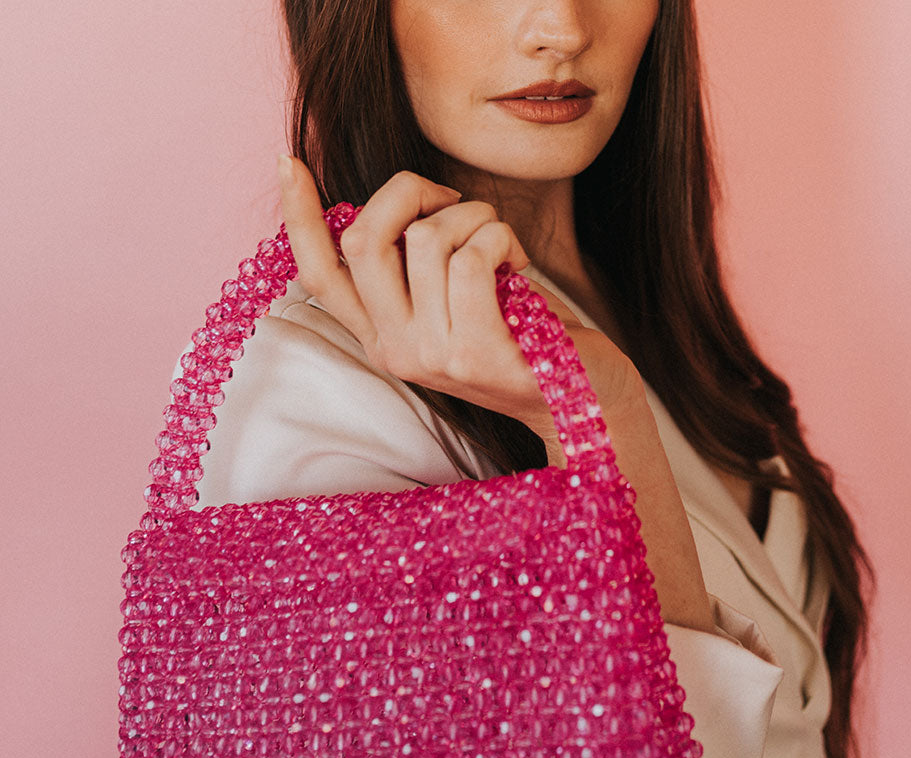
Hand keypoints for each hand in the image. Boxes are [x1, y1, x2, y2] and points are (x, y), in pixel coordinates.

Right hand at [276, 157, 641, 445]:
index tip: (289, 162)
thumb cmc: (522, 335)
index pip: (319, 275)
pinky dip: (501, 239)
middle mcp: (395, 350)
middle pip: (362, 239)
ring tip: (503, 246)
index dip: (298, 215)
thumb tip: (400, 202)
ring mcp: (431, 356)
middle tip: (453, 199)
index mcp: (382, 336)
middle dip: (408, 190)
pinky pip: (471, 257)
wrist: (580, 400)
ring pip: (426, 238)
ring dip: (475, 217)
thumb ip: (416, 268)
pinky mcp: (474, 353)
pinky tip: (520, 264)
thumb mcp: (456, 303)